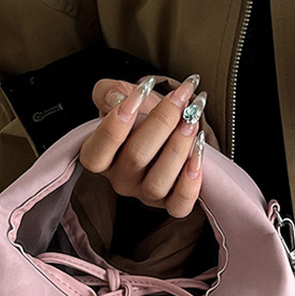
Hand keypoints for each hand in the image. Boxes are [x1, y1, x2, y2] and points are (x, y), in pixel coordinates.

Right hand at [79, 74, 206, 218]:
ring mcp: (145, 194)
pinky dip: (191, 181)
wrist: (169, 126)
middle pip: (135, 158)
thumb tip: (117, 100)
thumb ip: (108, 93)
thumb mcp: (121, 95)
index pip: (95, 155)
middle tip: (181, 98)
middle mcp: (120, 180)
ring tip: (192, 120)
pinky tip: (199, 150)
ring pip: (158, 183)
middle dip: (162, 122)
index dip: (114, 126)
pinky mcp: (170, 203)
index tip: (141, 91)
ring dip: (179, 147)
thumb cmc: (142, 112)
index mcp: (100, 158)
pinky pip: (179, 204)